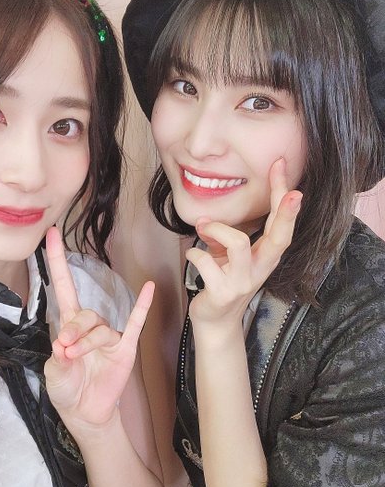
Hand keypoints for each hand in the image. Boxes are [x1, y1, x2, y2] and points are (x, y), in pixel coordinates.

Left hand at [43, 226, 153, 429]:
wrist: (85, 414)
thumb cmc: (67, 388)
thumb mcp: (54, 374)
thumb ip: (58, 358)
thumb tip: (64, 343)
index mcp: (69, 326)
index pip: (63, 287)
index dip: (57, 262)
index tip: (50, 235)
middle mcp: (90, 326)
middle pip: (85, 314)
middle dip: (74, 330)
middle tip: (66, 350)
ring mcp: (109, 337)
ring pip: (101, 328)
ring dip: (87, 341)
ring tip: (74, 357)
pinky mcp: (125, 350)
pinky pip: (135, 325)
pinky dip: (142, 307)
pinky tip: (148, 289)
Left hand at [187, 159, 301, 326]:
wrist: (215, 321)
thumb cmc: (223, 281)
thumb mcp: (228, 255)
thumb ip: (222, 235)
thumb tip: (206, 220)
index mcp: (266, 255)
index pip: (282, 223)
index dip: (283, 195)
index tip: (280, 165)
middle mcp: (261, 268)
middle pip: (280, 237)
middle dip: (286, 212)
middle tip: (293, 191)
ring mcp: (243, 281)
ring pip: (238, 243)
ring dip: (216, 229)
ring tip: (204, 229)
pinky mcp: (222, 292)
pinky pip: (205, 261)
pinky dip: (194, 252)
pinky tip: (193, 255)